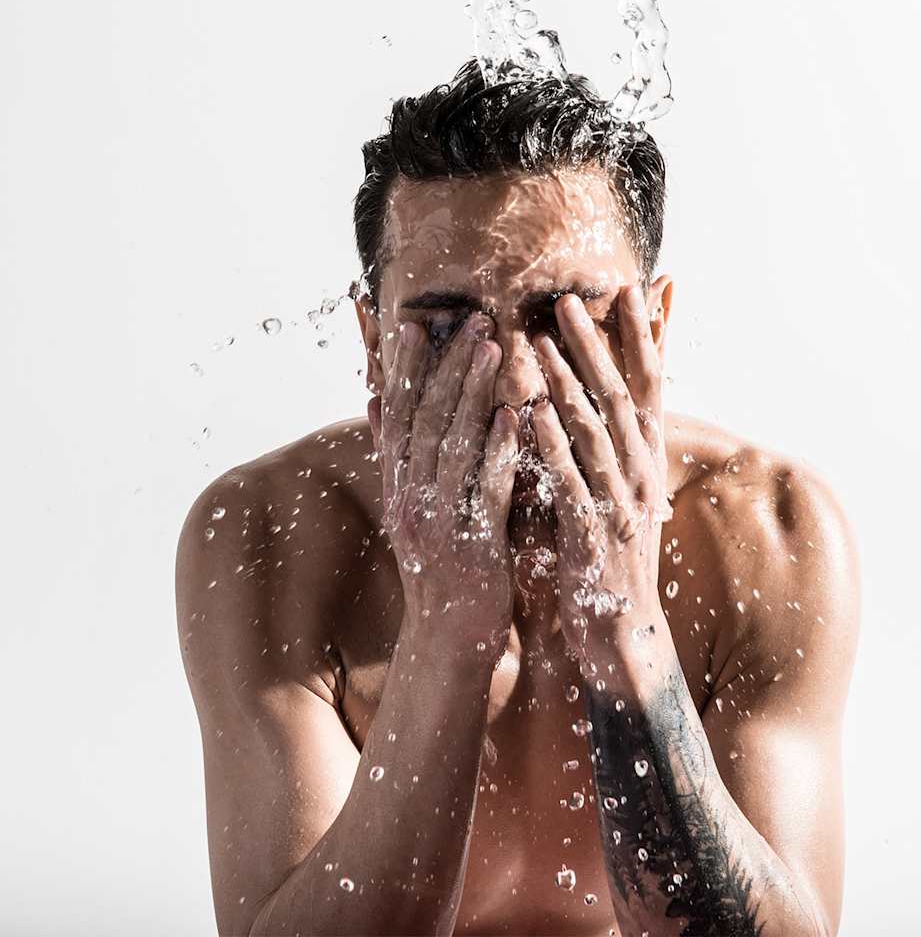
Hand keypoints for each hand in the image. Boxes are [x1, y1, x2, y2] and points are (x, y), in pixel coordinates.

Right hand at [369, 312, 519, 658]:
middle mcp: (410, 499)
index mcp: (399, 488)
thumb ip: (396, 455)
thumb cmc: (440, 567)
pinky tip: (511, 415)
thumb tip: (372, 401)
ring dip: (470, 393)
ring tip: (492, 347)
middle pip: (423, 420)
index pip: (395, 417)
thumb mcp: (409, 508)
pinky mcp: (471, 544)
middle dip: (446, 366)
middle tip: (471, 319)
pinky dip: (495, 450)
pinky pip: (484, 490)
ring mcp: (438, 521)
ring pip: (451, 445)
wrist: (449, 638)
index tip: (415, 323)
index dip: (402, 369)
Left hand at [531, 284, 671, 674]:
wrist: (621, 633)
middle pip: (620, 396)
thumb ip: (606, 444)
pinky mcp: (593, 535)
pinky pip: (570, 482)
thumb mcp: (616, 492)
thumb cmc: (608, 555)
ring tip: (537, 340)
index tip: (630, 285)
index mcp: (644, 459)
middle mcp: (639, 473)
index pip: (647, 384)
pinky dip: (551, 446)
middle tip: (567, 298)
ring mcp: (619, 504)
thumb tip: (601, 398)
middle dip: (595, 344)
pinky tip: (530, 414)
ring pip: (594, 432)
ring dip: (567, 384)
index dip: (642, 335)